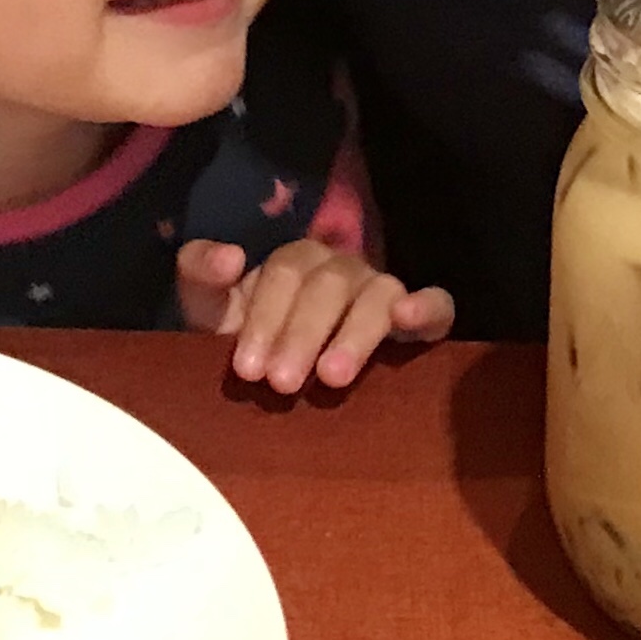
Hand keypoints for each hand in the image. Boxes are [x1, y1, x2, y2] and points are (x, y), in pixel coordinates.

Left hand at [174, 236, 455, 392]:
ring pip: (378, 293)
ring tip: (333, 377)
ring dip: (355, 333)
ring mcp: (382, 291)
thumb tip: (231, 256)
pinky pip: (438, 304)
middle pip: (329, 286)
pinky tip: (410, 320)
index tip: (248, 367)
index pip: (285, 274)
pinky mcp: (419, 319)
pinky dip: (428, 308)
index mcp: (295, 263)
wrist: (283, 379)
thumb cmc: (250, 342)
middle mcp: (341, 269)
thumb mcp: (212, 314)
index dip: (266, 318)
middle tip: (281, 383)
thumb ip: (202, 278)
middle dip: (302, 334)